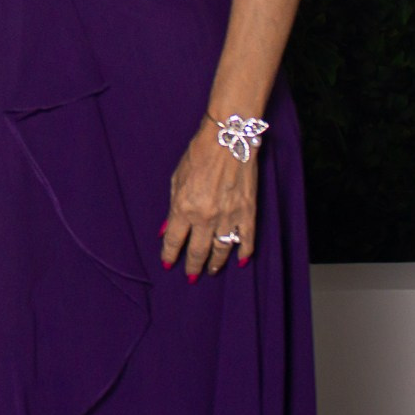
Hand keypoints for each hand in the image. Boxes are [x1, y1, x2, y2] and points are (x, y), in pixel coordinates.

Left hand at [161, 121, 259, 280]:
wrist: (229, 138)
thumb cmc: (199, 154)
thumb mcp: (176, 179)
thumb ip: (173, 208)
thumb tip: (165, 230)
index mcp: (184, 207)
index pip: (174, 240)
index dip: (169, 254)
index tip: (167, 263)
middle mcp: (206, 217)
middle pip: (198, 251)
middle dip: (192, 266)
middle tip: (190, 275)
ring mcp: (229, 217)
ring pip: (222, 250)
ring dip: (215, 263)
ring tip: (211, 270)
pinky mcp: (248, 213)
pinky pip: (247, 241)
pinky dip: (243, 253)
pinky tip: (239, 261)